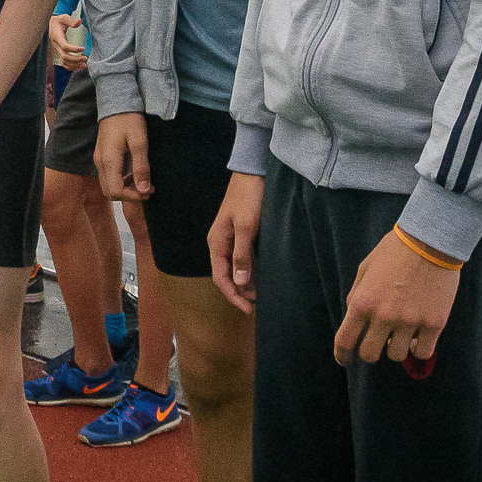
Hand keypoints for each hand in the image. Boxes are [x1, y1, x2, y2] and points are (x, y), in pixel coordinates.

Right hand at [47, 14, 85, 70]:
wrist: (50, 25)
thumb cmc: (58, 21)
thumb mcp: (64, 18)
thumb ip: (71, 21)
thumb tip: (79, 21)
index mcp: (57, 37)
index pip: (64, 46)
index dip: (74, 49)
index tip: (83, 48)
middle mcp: (56, 45)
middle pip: (65, 56)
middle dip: (75, 59)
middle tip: (85, 58)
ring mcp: (57, 50)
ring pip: (64, 61)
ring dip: (74, 65)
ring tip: (84, 65)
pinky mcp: (59, 52)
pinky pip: (63, 62)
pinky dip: (70, 66)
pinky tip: (78, 66)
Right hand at [94, 113, 151, 202]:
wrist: (116, 102)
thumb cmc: (129, 119)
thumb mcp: (140, 142)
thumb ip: (141, 167)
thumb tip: (144, 190)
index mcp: (109, 160)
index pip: (115, 191)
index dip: (133, 197)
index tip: (149, 192)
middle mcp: (100, 162)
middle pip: (110, 192)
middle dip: (129, 196)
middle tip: (148, 190)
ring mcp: (99, 159)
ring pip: (108, 185)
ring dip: (125, 189)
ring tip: (144, 183)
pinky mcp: (102, 155)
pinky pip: (109, 176)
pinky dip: (121, 181)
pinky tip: (135, 174)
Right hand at [208, 172, 263, 312]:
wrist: (254, 172)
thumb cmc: (249, 197)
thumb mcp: (247, 227)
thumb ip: (242, 255)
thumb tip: (239, 281)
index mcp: (217, 242)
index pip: (221, 277)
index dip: (233, 295)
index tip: (248, 308)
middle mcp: (221, 243)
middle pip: (227, 275)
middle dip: (241, 291)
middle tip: (259, 303)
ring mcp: (232, 239)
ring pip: (237, 268)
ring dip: (248, 282)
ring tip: (264, 293)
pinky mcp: (243, 234)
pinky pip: (245, 258)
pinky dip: (253, 269)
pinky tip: (264, 275)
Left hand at [332, 230, 461, 365]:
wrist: (430, 241)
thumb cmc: (394, 251)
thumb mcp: (365, 268)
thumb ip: (356, 295)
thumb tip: (352, 316)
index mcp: (362, 302)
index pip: (345, 340)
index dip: (342, 355)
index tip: (344, 360)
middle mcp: (384, 316)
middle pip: (370, 354)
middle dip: (370, 352)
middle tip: (378, 343)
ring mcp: (410, 321)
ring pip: (396, 356)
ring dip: (396, 349)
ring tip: (401, 335)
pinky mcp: (434, 323)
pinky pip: (423, 352)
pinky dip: (418, 350)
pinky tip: (417, 339)